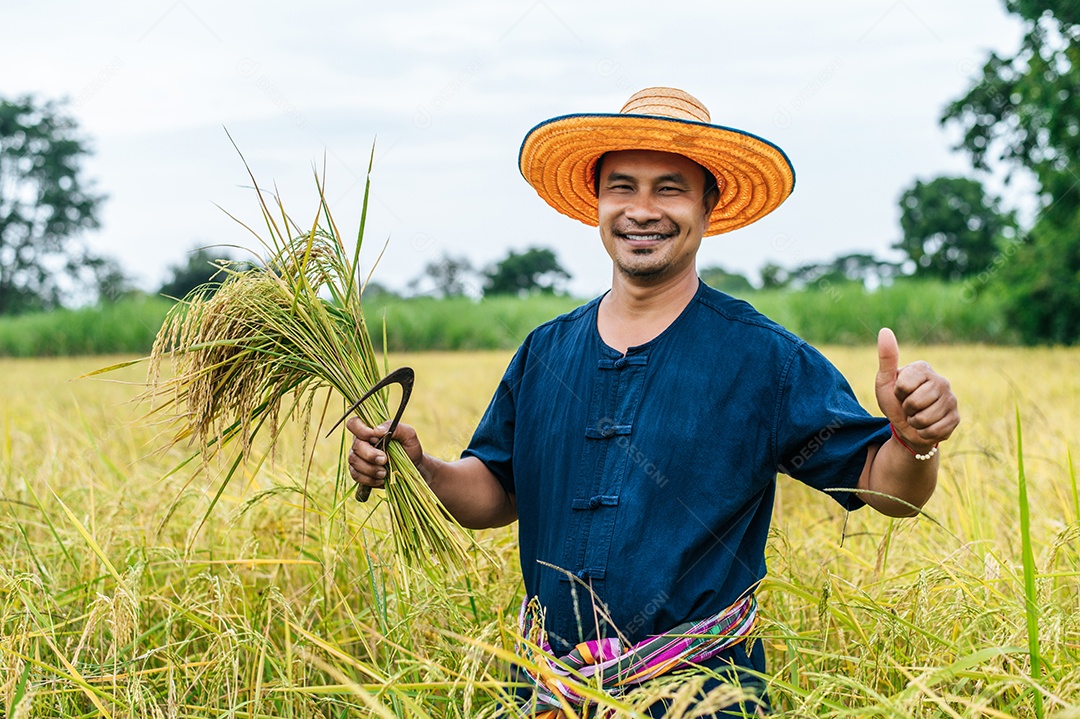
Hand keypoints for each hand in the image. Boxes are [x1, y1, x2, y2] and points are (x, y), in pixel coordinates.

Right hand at [345, 417, 424, 494]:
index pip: (354, 423)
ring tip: (384, 472)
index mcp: (370, 429)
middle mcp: (361, 441)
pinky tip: (381, 479)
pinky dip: (368, 479)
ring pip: (354, 461)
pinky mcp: (358, 472)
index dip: (361, 430)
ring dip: (370, 468)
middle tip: (384, 459)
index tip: (375, 438)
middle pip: (355, 445)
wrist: (412, 468)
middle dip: (369, 454)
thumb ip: (396, 428)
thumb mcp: (409, 435)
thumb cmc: (409, 448)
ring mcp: (358, 457)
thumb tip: (377, 430)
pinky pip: (356, 475)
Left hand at [875, 327, 959, 452]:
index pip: (904, 385)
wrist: (907, 427)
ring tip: (917, 416)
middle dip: (906, 409)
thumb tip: (885, 331)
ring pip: (925, 418)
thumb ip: (887, 357)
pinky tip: (927, 426)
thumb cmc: (894, 401)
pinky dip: (925, 432)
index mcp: (924, 368)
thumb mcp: (884, 381)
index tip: (899, 393)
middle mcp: (941, 381)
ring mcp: (951, 399)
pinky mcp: (956, 417)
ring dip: (915, 422)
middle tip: (908, 407)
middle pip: (915, 402)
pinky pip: (935, 430)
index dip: (897, 393)